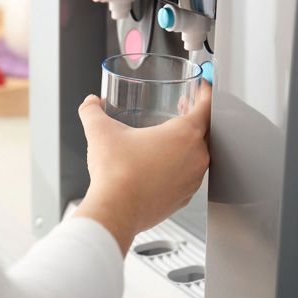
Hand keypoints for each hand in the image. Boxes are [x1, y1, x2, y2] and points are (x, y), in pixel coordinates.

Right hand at [74, 82, 211, 254]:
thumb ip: (92, 111)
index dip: (205, 93)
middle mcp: (195, 157)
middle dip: (195, 118)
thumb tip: (90, 103)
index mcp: (184, 134)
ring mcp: (192, 180)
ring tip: (168, 139)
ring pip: (197, 156)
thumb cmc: (115, 173)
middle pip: (205, 131)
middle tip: (183, 109)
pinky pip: (188, 178)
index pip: (207, 107)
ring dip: (187, 145)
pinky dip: (178, 169)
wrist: (115, 210)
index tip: (202, 87)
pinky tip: (160, 167)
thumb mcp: (100, 131)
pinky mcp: (183, 198)